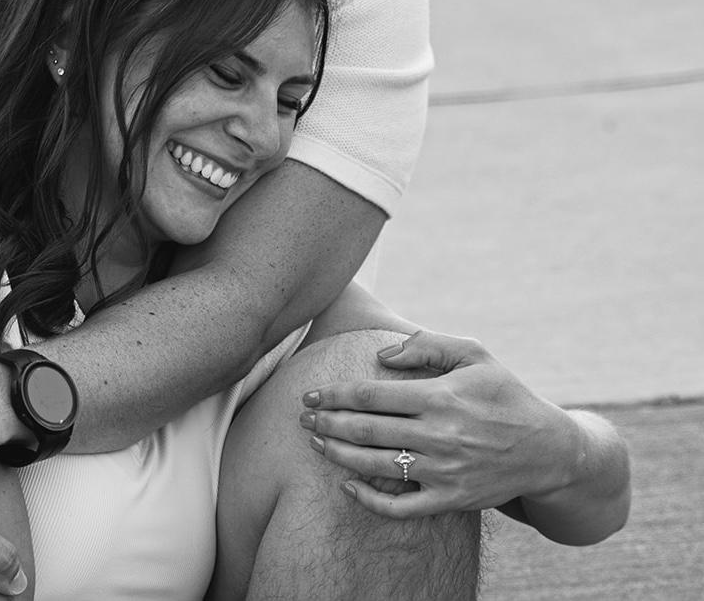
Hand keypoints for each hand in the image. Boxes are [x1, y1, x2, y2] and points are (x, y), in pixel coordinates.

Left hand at [299, 330, 579, 518]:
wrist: (549, 449)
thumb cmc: (505, 393)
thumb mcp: (474, 354)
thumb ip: (426, 345)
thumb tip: (381, 355)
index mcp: (440, 396)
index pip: (371, 395)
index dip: (335, 395)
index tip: (311, 395)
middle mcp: (439, 435)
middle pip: (366, 430)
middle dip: (327, 424)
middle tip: (303, 419)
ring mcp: (445, 471)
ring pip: (376, 466)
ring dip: (338, 455)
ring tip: (316, 443)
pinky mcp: (451, 500)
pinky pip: (402, 506)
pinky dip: (370, 499)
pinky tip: (348, 486)